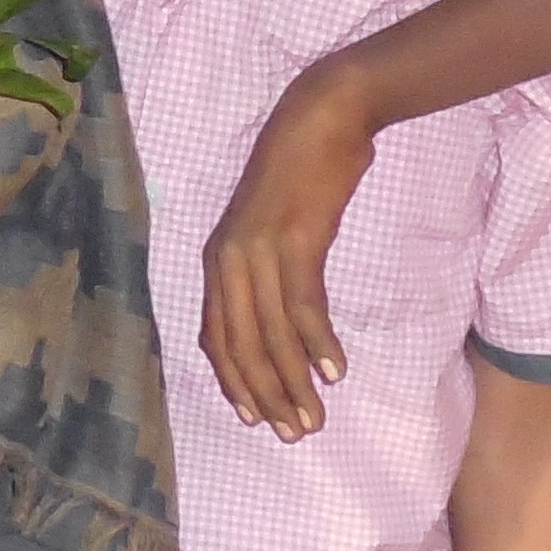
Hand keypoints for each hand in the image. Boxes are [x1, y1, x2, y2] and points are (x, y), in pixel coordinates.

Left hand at [203, 62, 372, 437]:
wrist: (320, 117)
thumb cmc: (301, 173)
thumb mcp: (271, 226)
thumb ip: (268, 270)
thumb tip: (282, 320)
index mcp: (217, 260)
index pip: (215, 337)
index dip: (234, 382)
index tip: (256, 418)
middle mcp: (228, 260)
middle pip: (241, 346)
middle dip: (266, 395)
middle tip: (295, 434)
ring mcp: (258, 250)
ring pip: (270, 334)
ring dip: (294, 382)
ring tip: (315, 418)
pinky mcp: (295, 240)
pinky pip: (303, 305)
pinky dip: (317, 342)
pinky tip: (334, 372)